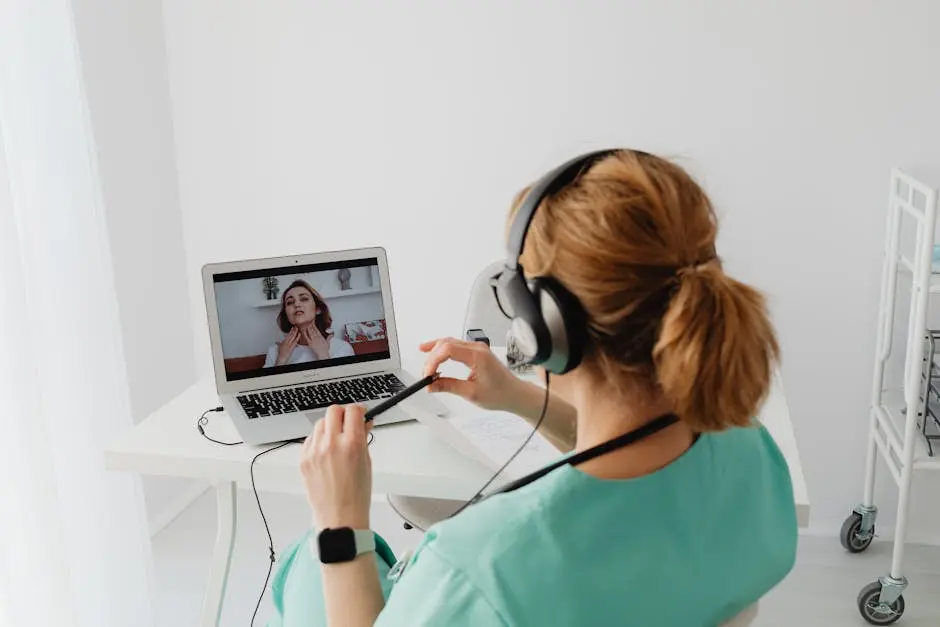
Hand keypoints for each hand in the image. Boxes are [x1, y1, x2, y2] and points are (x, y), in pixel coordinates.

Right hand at [275, 327, 300, 365]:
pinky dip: (297, 337)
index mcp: (284, 341)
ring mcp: (289, 344)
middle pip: (290, 335)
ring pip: (292, 337)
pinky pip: (295, 341)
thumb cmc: (280, 353)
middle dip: (293, 330)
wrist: (281, 358)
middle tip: (295, 327)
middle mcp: (286, 342)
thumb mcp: (279, 347)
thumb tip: (277, 342)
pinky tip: (299, 334)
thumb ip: (278, 343)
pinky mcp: (291, 347)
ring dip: (295, 332)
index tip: (292, 328)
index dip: (290, 331)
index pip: (288, 335)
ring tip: (297, 329)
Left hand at [301, 404, 372, 529]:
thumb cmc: (356, 495)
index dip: (359, 410)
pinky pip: (310, 439)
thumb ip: (363, 439)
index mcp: (352, 444)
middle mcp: (331, 444)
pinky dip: (318, 440)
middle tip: (348, 422)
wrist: (339, 517)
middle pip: (333, 411)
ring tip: (337, 440)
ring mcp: (314, 452)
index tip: (360, 413)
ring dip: (330, 426)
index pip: (352, 411)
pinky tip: (326, 451)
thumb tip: (362, 423)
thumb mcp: (367, 462)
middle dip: (343, 414)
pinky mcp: (303, 460)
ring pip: (320, 424)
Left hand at [302, 325, 331, 359]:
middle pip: (313, 331)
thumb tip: (331, 335)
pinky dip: (305, 335)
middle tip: (309, 323)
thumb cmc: (325, 349)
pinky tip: (304, 332)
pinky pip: (307, 338)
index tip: (313, 324)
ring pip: (310, 333)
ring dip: (309, 329)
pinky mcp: (310, 343)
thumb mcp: (328, 342)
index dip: (315, 327)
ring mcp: (313, 340)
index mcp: (321, 337)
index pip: (317, 330)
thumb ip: (329, 337)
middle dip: (311, 327)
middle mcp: (317, 338)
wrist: (323, 353)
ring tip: (307, 326)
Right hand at [420, 337, 524, 411]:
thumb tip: (431, 385)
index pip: (447, 349)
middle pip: (446, 344)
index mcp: (477, 356)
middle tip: (426, 375)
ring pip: (449, 342)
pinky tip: (433, 353)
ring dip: (435, 353)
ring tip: (427, 367)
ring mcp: (477, 348)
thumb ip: (449, 386)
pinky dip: (442, 350)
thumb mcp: (471, 394)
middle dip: (432, 358)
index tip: (428, 374)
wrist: (514, 394)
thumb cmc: (500, 394)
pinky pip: (455, 346)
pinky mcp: (476, 352)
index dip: (433, 361)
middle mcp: (477, 348)